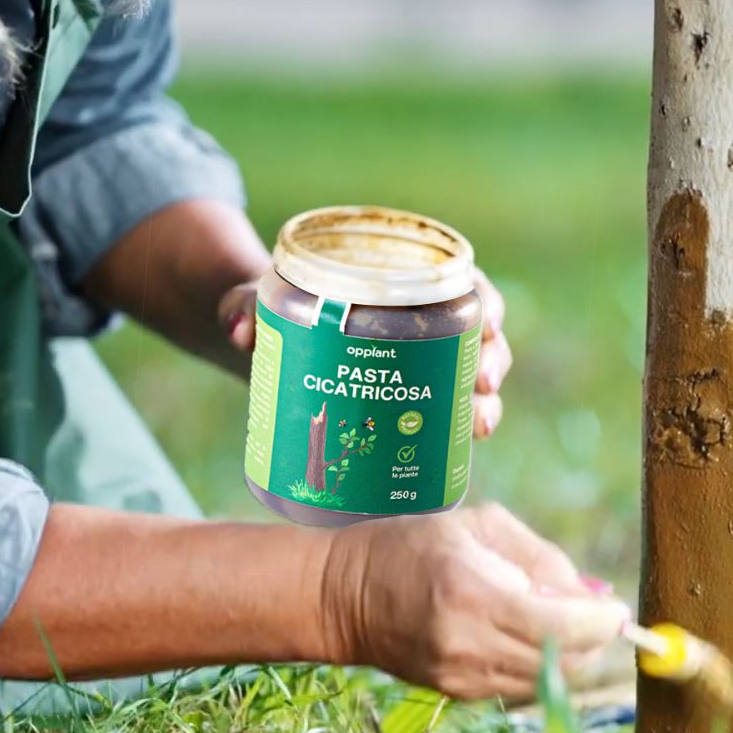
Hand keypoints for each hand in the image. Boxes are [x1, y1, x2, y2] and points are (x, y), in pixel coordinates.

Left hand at [218, 268, 512, 438]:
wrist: (264, 346)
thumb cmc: (268, 309)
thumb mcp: (252, 299)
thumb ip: (242, 305)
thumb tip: (241, 332)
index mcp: (397, 282)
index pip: (458, 282)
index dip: (483, 300)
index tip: (486, 320)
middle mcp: (420, 325)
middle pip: (475, 336)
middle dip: (491, 360)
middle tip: (481, 383)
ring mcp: (419, 368)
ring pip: (470, 380)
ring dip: (485, 401)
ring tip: (481, 426)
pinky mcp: (409, 407)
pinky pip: (447, 416)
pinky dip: (461, 432)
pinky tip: (466, 450)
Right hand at [321, 503, 628, 699]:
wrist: (344, 596)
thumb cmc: (412, 545)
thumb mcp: (478, 527)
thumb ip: (542, 557)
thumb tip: (596, 594)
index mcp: (472, 594)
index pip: (562, 628)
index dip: (602, 622)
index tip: (616, 608)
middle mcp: (468, 643)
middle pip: (564, 662)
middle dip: (593, 639)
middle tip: (593, 611)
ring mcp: (461, 676)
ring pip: (547, 681)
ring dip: (568, 654)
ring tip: (554, 618)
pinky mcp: (457, 693)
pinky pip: (520, 685)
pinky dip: (537, 663)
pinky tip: (522, 634)